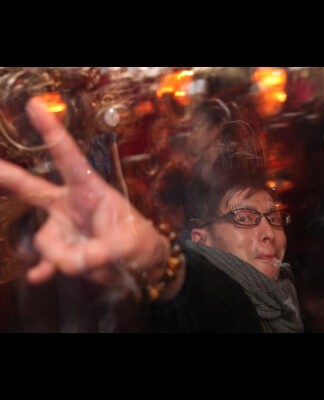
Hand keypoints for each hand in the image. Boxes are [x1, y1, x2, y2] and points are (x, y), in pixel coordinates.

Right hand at [0, 98, 169, 296]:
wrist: (140, 265)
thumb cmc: (139, 242)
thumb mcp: (130, 243)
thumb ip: (103, 251)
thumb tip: (76, 262)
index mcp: (90, 190)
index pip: (68, 158)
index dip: (52, 132)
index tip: (36, 106)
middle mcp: (71, 205)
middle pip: (32, 188)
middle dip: (8, 177)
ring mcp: (63, 228)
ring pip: (45, 241)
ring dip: (65, 257)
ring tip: (93, 261)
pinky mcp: (62, 252)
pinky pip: (45, 260)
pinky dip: (44, 268)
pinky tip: (39, 276)